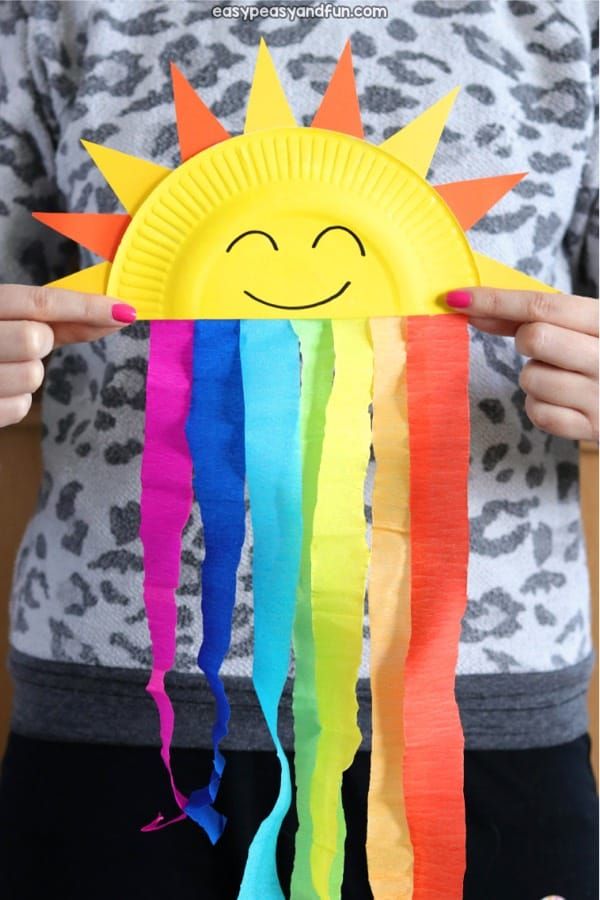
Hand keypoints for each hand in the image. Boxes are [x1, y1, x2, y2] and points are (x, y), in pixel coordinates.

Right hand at [0, 284, 135, 427]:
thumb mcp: (11, 320)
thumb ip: (58, 320)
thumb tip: (119, 315)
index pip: (39, 299)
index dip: (87, 306)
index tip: (126, 311)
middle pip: (34, 339)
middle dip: (38, 344)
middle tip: (18, 346)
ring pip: (31, 377)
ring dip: (26, 376)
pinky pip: (19, 408)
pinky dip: (14, 403)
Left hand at [445, 287, 598, 442]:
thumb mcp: (584, 326)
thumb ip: (532, 316)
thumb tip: (469, 308)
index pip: (544, 304)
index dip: (495, 300)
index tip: (454, 298)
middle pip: (534, 338)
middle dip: (525, 342)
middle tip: (545, 348)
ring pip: (531, 379)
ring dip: (534, 378)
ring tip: (564, 378)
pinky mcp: (596, 429)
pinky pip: (539, 414)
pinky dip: (541, 406)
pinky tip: (565, 402)